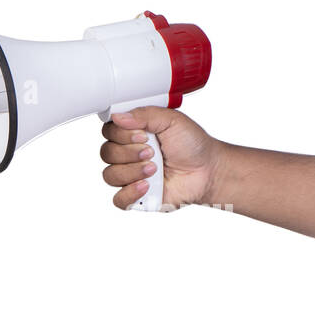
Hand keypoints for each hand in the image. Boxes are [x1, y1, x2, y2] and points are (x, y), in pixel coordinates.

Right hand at [100, 107, 224, 210]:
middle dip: (129, 152)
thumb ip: (145, 115)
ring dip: (132, 171)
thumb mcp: (172, 120)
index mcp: (132, 134)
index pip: (109, 132)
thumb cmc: (191, 145)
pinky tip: (147, 185)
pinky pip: (118, 199)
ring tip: (155, 169)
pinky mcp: (134, 196)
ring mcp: (129, 176)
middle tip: (152, 152)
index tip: (142, 134)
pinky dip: (130, 192)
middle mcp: (127, 154)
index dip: (121, 134)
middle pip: (106, 153)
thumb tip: (118, 116)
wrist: (208, 169)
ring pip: (110, 175)